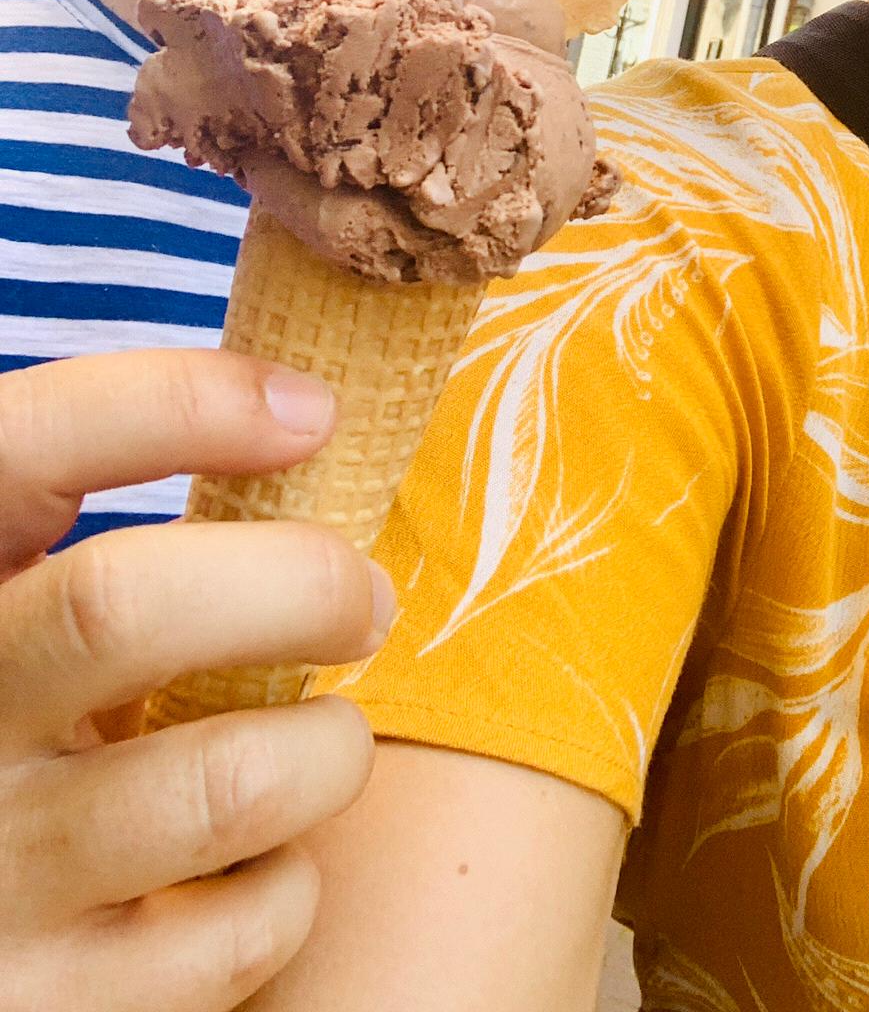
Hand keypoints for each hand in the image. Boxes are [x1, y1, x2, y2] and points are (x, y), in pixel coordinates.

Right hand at [0, 350, 392, 1011]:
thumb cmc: (25, 746)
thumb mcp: (26, 624)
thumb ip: (109, 544)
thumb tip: (307, 413)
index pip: (26, 447)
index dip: (177, 404)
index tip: (315, 409)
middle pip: (120, 606)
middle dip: (292, 582)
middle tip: (365, 599)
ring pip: (219, 784)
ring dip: (323, 754)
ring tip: (327, 745)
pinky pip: (237, 933)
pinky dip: (287, 889)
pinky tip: (258, 869)